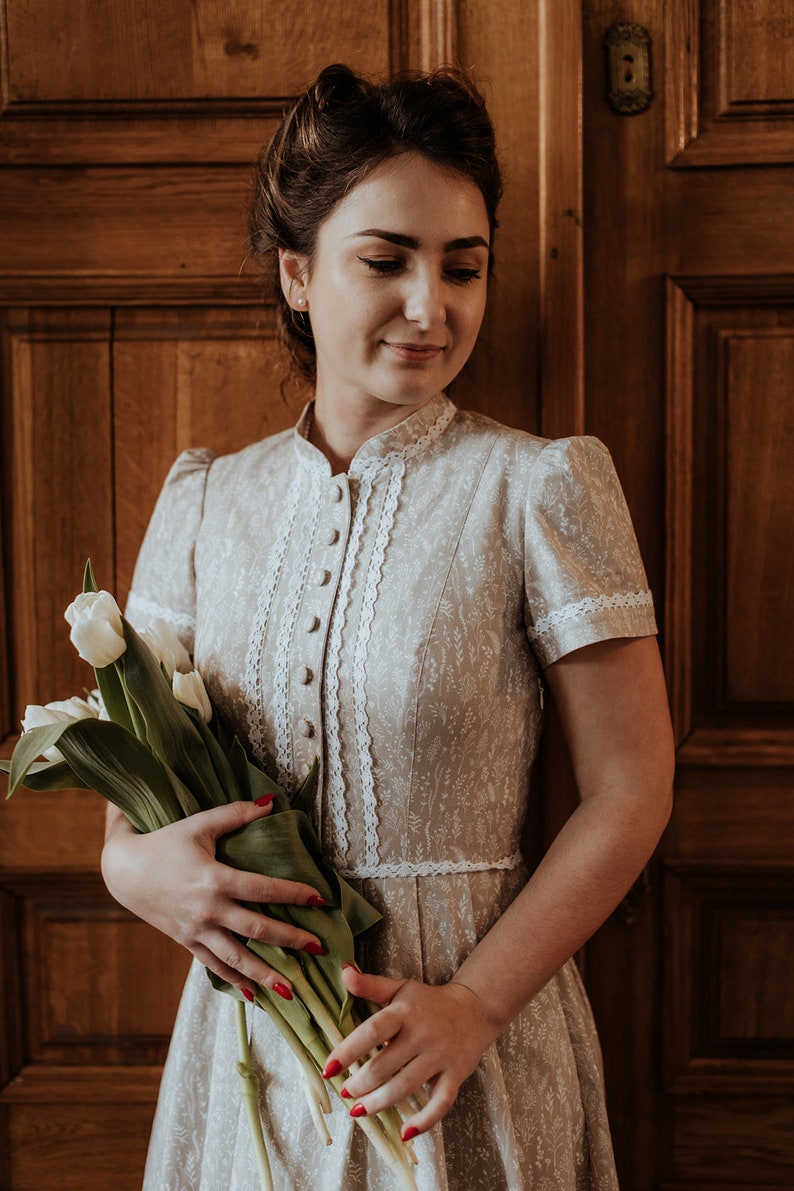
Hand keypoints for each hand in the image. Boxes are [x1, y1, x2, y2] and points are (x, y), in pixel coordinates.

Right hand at [101, 799, 326, 998]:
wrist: (124, 872)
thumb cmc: (165, 843)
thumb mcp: (199, 825)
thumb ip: (235, 814)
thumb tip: (271, 802)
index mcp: (215, 880)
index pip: (263, 889)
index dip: (293, 893)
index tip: (320, 899)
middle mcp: (208, 910)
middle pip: (256, 929)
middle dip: (290, 939)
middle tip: (318, 948)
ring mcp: (197, 931)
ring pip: (236, 959)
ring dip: (265, 974)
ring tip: (292, 990)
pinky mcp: (187, 942)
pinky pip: (215, 967)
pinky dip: (236, 982)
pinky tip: (255, 996)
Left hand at [323, 966, 499, 1138]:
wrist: (474, 1008)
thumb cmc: (428, 1001)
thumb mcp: (399, 989)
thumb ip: (370, 985)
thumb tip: (343, 971)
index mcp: (404, 1012)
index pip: (372, 1031)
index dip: (348, 1051)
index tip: (328, 1069)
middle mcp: (422, 1034)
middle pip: (385, 1065)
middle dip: (361, 1084)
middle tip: (347, 1093)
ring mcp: (440, 1056)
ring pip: (405, 1087)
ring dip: (379, 1103)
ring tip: (360, 1110)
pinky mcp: (456, 1075)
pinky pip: (440, 1103)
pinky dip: (424, 1121)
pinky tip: (405, 1132)